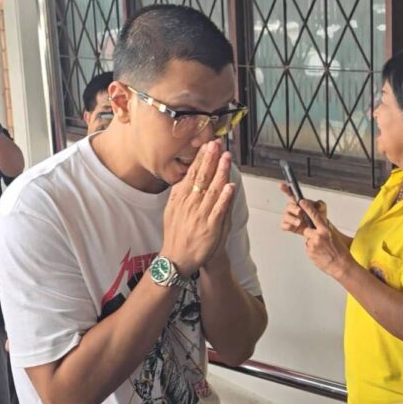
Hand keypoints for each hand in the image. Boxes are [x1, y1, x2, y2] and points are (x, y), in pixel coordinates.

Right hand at [162, 140, 234, 275]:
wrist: (176, 259)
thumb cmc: (176, 235)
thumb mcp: (171, 210)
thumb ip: (179, 193)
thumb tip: (186, 176)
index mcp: (180, 199)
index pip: (192, 174)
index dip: (201, 158)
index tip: (208, 145)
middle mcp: (189, 204)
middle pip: (202, 178)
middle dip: (210, 159)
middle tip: (217, 144)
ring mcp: (200, 215)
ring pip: (212, 190)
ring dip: (220, 173)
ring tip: (226, 158)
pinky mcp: (210, 227)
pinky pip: (219, 210)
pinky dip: (225, 198)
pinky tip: (230, 186)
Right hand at [279, 183, 325, 234]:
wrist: (318, 229)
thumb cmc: (317, 216)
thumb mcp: (321, 208)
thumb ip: (320, 204)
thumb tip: (317, 204)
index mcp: (298, 202)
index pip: (290, 194)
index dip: (285, 189)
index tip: (281, 185)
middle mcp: (292, 209)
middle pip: (288, 206)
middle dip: (294, 208)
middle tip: (300, 211)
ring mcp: (289, 217)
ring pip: (285, 216)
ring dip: (292, 219)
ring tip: (299, 222)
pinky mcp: (288, 226)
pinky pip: (284, 225)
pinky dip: (288, 226)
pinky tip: (294, 226)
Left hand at [279, 184, 348, 277]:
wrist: (341, 265)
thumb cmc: (339, 251)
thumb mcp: (333, 235)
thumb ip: (324, 229)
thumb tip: (317, 225)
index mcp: (325, 230)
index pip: (315, 216)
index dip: (307, 208)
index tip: (301, 202)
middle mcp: (318, 236)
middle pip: (307, 229)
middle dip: (310, 233)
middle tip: (319, 240)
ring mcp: (313, 244)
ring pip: (307, 239)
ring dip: (312, 243)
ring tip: (321, 249)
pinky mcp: (309, 251)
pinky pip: (307, 247)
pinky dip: (311, 250)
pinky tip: (319, 254)